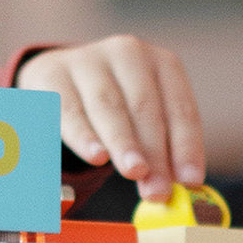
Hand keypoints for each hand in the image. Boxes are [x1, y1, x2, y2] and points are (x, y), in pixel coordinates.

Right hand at [16, 34, 204, 199]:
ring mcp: (88, 60)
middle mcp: (127, 53)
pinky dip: (84, 135)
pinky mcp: (52, 74)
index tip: (190, 181)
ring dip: (124, 144)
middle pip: (145, 108)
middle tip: (158, 189)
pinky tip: (96, 156)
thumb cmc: (120, 109)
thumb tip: (182, 188)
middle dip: (155, 154)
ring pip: (109, 106)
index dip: (187, 147)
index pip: (181, 109)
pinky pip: (70, 110)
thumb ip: (165, 153)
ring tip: (134, 172)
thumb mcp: (149, 122)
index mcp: (162, 64)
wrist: (63, 79)